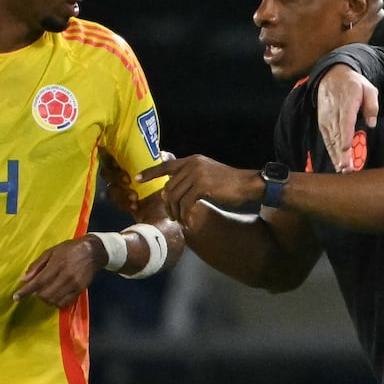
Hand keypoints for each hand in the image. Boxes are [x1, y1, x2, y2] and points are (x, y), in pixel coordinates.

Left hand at [14, 236, 100, 306]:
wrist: (93, 251)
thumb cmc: (70, 249)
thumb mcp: (51, 251)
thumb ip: (37, 265)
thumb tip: (24, 279)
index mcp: (56, 264)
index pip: (38, 281)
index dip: (26, 291)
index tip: (16, 297)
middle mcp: (65, 276)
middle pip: (45, 294)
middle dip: (36, 295)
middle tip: (35, 290)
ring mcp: (74, 284)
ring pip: (54, 300)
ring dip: (45, 299)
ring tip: (45, 293)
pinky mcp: (80, 289)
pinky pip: (64, 302)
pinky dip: (56, 302)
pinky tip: (54, 296)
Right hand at [101, 152, 173, 218]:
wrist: (176, 208)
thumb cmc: (172, 186)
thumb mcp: (172, 172)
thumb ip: (167, 161)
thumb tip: (161, 154)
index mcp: (132, 164)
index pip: (114, 157)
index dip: (112, 159)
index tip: (120, 163)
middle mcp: (125, 176)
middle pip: (107, 173)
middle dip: (115, 176)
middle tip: (127, 180)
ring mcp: (124, 191)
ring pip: (111, 189)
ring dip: (120, 192)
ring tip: (134, 197)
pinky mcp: (126, 204)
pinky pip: (118, 203)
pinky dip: (124, 204)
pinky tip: (135, 206)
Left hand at [135, 155, 256, 223]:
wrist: (246, 184)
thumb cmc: (228, 183)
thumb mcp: (207, 174)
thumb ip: (190, 177)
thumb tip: (172, 190)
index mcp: (192, 160)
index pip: (166, 165)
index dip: (150, 172)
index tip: (137, 178)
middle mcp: (192, 164)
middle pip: (169, 188)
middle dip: (168, 205)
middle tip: (172, 217)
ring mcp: (197, 174)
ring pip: (176, 197)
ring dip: (176, 213)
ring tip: (181, 221)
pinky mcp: (202, 186)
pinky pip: (186, 203)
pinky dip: (185, 215)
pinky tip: (189, 222)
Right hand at [316, 66, 377, 172]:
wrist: (331, 76)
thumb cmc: (353, 84)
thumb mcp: (368, 88)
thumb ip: (371, 105)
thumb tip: (371, 124)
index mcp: (346, 104)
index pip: (345, 122)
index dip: (345, 136)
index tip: (346, 149)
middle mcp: (334, 113)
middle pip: (337, 136)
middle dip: (341, 153)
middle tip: (347, 169)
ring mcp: (327, 119)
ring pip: (331, 140)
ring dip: (336, 156)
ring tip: (343, 170)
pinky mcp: (323, 124)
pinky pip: (327, 140)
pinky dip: (331, 152)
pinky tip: (337, 164)